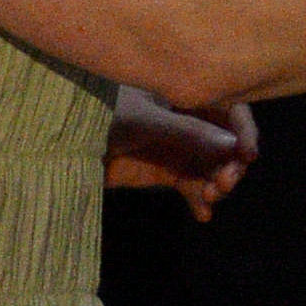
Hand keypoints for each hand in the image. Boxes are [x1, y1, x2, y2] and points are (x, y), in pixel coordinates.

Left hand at [108, 93, 254, 214]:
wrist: (58, 143)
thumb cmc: (96, 114)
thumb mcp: (144, 121)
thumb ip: (187, 133)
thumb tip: (231, 148)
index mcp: (184, 91)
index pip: (229, 108)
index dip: (243, 132)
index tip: (246, 157)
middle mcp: (187, 118)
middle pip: (227, 142)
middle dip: (231, 164)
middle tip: (224, 185)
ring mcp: (178, 146)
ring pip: (213, 167)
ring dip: (218, 184)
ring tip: (209, 198)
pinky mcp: (166, 171)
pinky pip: (193, 186)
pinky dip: (200, 199)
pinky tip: (202, 214)